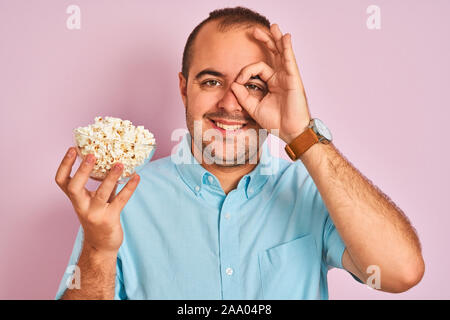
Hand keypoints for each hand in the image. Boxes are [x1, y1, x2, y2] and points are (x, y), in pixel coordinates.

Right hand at [55, 147, 139, 254]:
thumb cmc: (98, 218)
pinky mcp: (110, 219)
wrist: (101, 246)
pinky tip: (136, 177)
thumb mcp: (96, 200)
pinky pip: (120, 200)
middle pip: (74, 188)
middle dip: (82, 171)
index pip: (62, 181)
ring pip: (101, 193)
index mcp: (76, 199)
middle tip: (92, 155)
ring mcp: (95, 214)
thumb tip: (113, 162)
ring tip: (120, 164)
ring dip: (111, 177)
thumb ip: (102, 184)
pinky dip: (129, 187)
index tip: (72, 149)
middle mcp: (82, 206)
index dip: (65, 165)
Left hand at [230, 23, 310, 143]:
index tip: (238, 82)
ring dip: (276, 39)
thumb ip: (242, 95)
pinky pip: (289, 60)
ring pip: (281, 53)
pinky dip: (287, 48)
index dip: (245, 72)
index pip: (257, 68)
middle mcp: (280, 77)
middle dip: (264, 40)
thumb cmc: (275, 121)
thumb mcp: (253, 107)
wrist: (289, 131)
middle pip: (272, 53)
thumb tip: (233, 83)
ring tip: (273, 26)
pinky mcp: (293, 79)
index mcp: (272, 82)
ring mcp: (288, 77)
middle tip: (254, 30)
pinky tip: (285, 37)